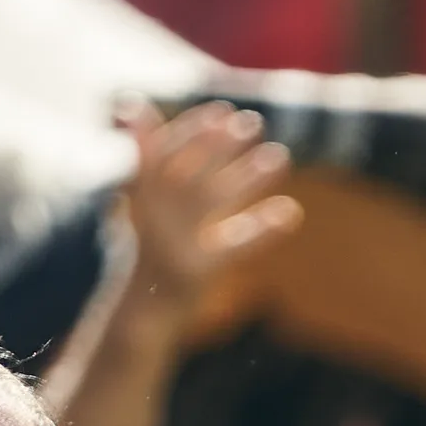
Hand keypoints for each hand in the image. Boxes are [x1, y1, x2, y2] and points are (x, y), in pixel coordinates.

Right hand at [118, 100, 302, 310]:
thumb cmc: (147, 256)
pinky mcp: (193, 274)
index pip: (159, 156)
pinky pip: (230, 247)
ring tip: (281, 156)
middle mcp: (149, 220)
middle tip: (253, 121)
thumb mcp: (142, 207)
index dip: (190, 132)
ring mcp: (170, 248)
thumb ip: (146, 163)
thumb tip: (134, 106)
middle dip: (215, 146)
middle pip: (183, 174)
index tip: (219, 111)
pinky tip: (291, 211)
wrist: (139, 319)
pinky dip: (261, 228)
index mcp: (138, 202)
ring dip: (245, 176)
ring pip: (209, 202)